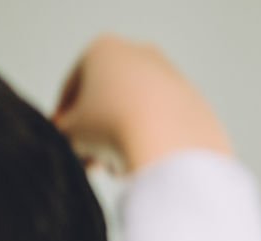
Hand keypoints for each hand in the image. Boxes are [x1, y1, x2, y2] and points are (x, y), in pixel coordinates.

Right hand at [52, 35, 230, 171]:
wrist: (171, 144)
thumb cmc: (112, 130)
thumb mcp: (70, 133)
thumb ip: (65, 132)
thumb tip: (74, 139)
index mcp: (103, 50)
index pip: (73, 90)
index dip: (64, 122)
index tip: (64, 144)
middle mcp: (141, 55)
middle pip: (110, 100)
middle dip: (97, 134)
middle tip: (89, 163)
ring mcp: (174, 79)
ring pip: (138, 115)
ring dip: (125, 141)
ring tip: (118, 169)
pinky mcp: (197, 105)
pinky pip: (166, 128)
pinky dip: (154, 144)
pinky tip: (146, 165)